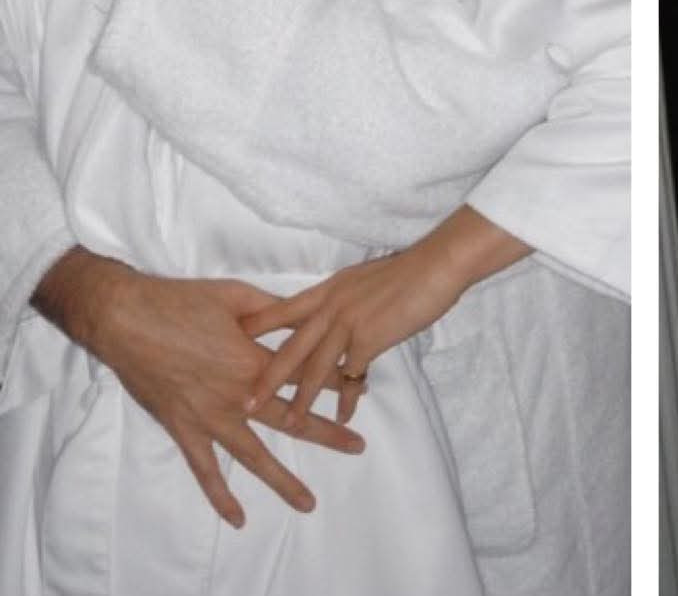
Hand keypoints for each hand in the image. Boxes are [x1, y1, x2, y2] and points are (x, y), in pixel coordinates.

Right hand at [34, 249, 362, 527]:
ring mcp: (210, 417)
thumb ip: (276, 311)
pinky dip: (220, 496)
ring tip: (309, 502)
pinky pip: (204, 470)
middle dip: (329, 432)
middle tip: (358, 445)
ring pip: (254, 456)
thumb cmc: (182, 301)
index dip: (338, 380)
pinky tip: (238, 518)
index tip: (362, 386)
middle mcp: (238, 395)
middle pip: (292, 419)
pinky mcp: (183, 429)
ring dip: (283, 479)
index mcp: (254, 359)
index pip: (307, 374)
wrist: (126, 318)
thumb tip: (310, 313)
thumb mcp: (238, 296)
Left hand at [243, 206, 529, 425]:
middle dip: (266, 378)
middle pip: (289, 348)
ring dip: (301, 400)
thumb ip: (346, 298)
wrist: (436, 265)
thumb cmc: (408, 270)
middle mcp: (331, 306)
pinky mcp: (369, 338)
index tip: (230, 344)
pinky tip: (345, 415)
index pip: (282, 310)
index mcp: (328, 289)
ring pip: (315, 368)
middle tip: (245, 403)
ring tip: (289, 423)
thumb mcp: (365, 280)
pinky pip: (352, 377)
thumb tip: (337, 314)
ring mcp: (348, 323)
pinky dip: (348, 399)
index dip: (256, 328)